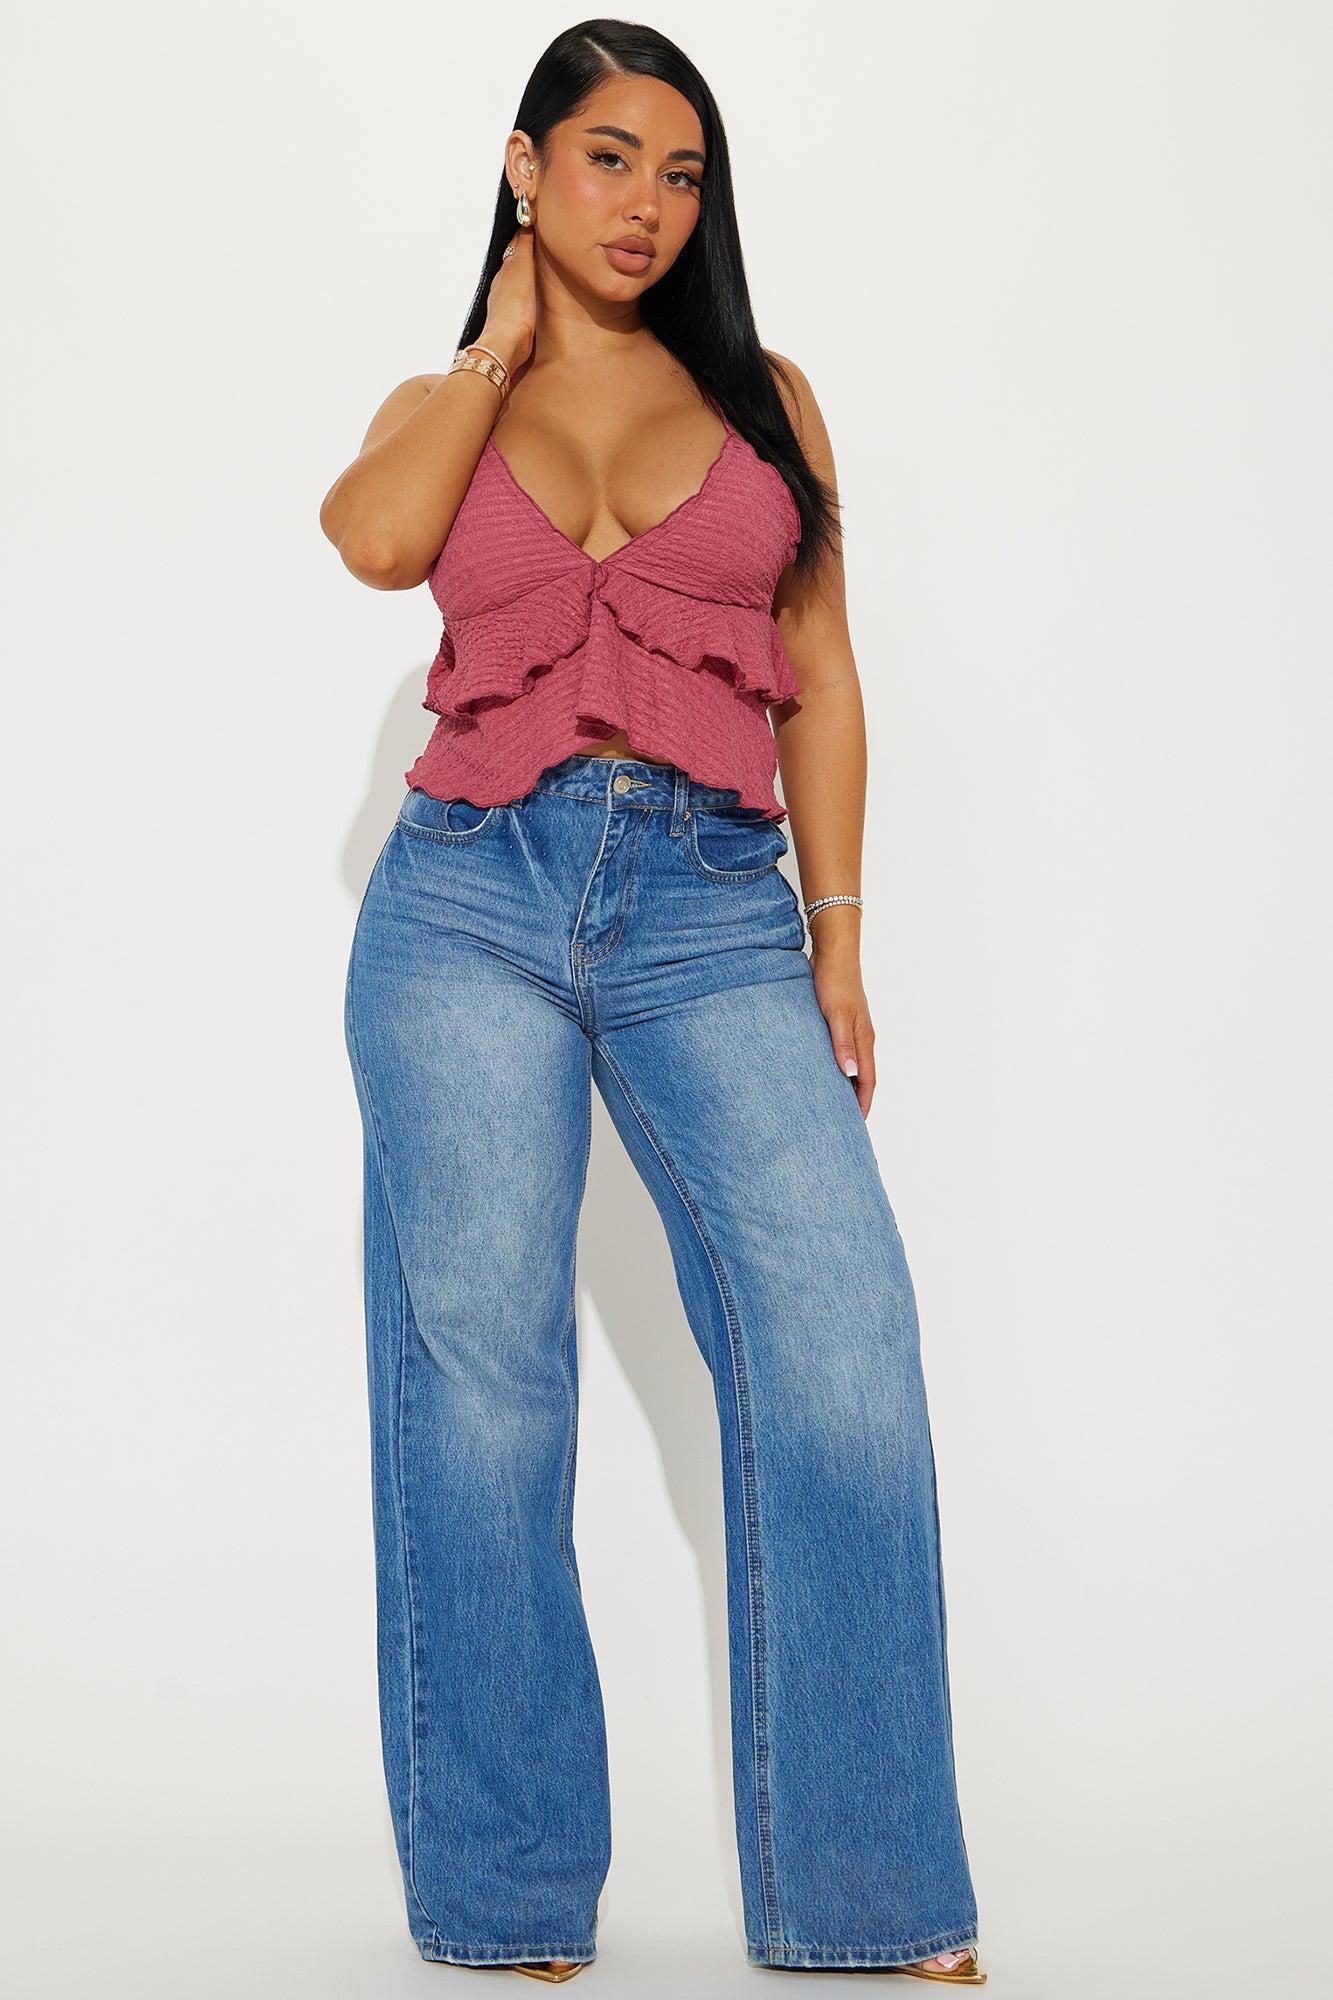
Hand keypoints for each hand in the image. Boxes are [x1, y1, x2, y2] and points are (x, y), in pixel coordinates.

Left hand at [480, 230, 536, 372]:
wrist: (507, 343)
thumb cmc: (515, 309)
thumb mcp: (521, 269)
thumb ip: (523, 248)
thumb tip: (525, 226)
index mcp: (505, 272)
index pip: (515, 247)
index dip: (524, 237)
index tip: (532, 226)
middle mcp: (502, 286)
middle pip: (513, 264)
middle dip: (523, 254)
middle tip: (535, 244)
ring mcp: (506, 304)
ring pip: (514, 282)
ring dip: (523, 274)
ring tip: (535, 268)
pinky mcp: (513, 321)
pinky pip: (519, 299)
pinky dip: (524, 292)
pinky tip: (530, 297)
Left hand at [810, 941, 875, 1118]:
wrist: (833, 951)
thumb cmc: (834, 980)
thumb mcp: (836, 1013)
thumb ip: (842, 1043)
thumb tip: (849, 1073)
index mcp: (864, 1039)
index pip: (867, 1081)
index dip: (862, 1104)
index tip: (854, 1125)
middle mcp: (861, 1037)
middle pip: (861, 1076)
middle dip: (854, 1100)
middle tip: (842, 1121)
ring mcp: (851, 1029)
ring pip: (851, 1064)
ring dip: (844, 1084)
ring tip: (830, 1102)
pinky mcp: (839, 1021)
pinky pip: (840, 1051)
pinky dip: (834, 1066)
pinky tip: (820, 1070)